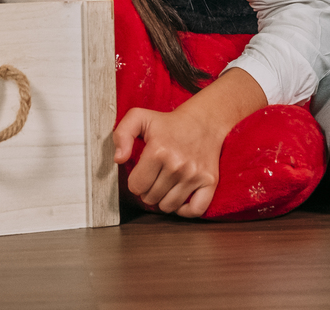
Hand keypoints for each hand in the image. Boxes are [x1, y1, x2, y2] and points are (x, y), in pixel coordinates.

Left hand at [113, 68, 268, 217]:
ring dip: (163, 200)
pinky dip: (185, 211)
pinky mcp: (210, 181)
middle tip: (154, 178)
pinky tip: (179, 200)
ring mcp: (194, 174)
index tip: (141, 173)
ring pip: (169, 206)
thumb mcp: (139, 118)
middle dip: (148, 191)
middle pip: (151, 198)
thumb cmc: (169, 122)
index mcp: (158, 151)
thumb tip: (119, 159)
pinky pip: (196, 210)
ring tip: (164, 186)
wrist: (204, 121)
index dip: (135, 182)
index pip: (136, 186)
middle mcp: (177, 165)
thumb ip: (122, 134)